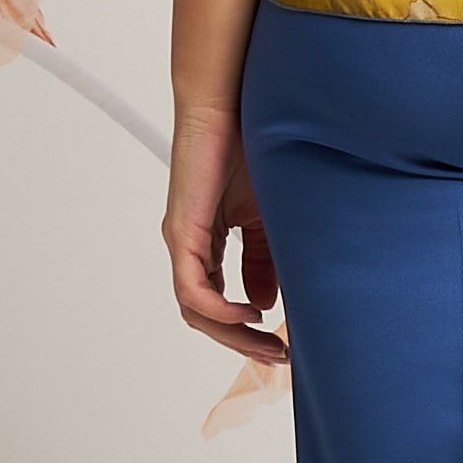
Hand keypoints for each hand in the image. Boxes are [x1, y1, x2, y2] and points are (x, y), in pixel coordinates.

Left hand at [162, 103, 287, 362]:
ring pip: (197, 311)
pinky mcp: (183, 231)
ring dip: (232, 334)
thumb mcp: (264, 215)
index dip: (247, 330)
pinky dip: (220, 309)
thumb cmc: (247, 147)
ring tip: (268, 343)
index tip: (280, 344)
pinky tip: (250, 313)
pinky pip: (194, 289)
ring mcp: (182, 242)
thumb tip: (265, 304)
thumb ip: (262, 257)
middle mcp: (188, 248)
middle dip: (243, 343)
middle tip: (277, 358)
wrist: (228, 105)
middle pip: (206, 317)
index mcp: (206, 244)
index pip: (219, 302)